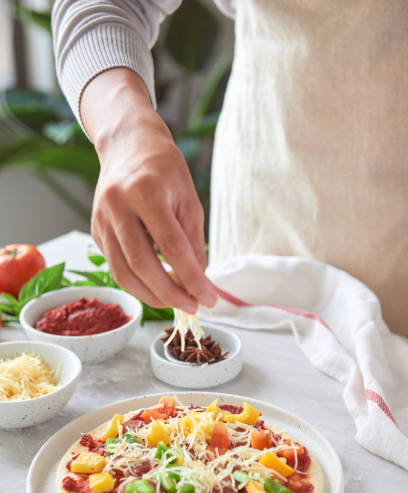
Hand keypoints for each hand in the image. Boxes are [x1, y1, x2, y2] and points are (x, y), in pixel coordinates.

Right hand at [81, 68, 216, 312]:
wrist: (129, 146)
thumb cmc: (165, 170)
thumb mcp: (189, 200)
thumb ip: (193, 241)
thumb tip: (198, 282)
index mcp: (145, 192)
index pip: (172, 247)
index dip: (191, 278)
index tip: (209, 298)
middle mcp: (117, 206)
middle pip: (142, 264)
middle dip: (169, 294)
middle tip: (191, 307)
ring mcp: (101, 219)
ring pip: (122, 272)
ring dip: (150, 295)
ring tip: (174, 303)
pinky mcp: (94, 230)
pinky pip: (115, 266)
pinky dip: (137, 282)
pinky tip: (156, 286)